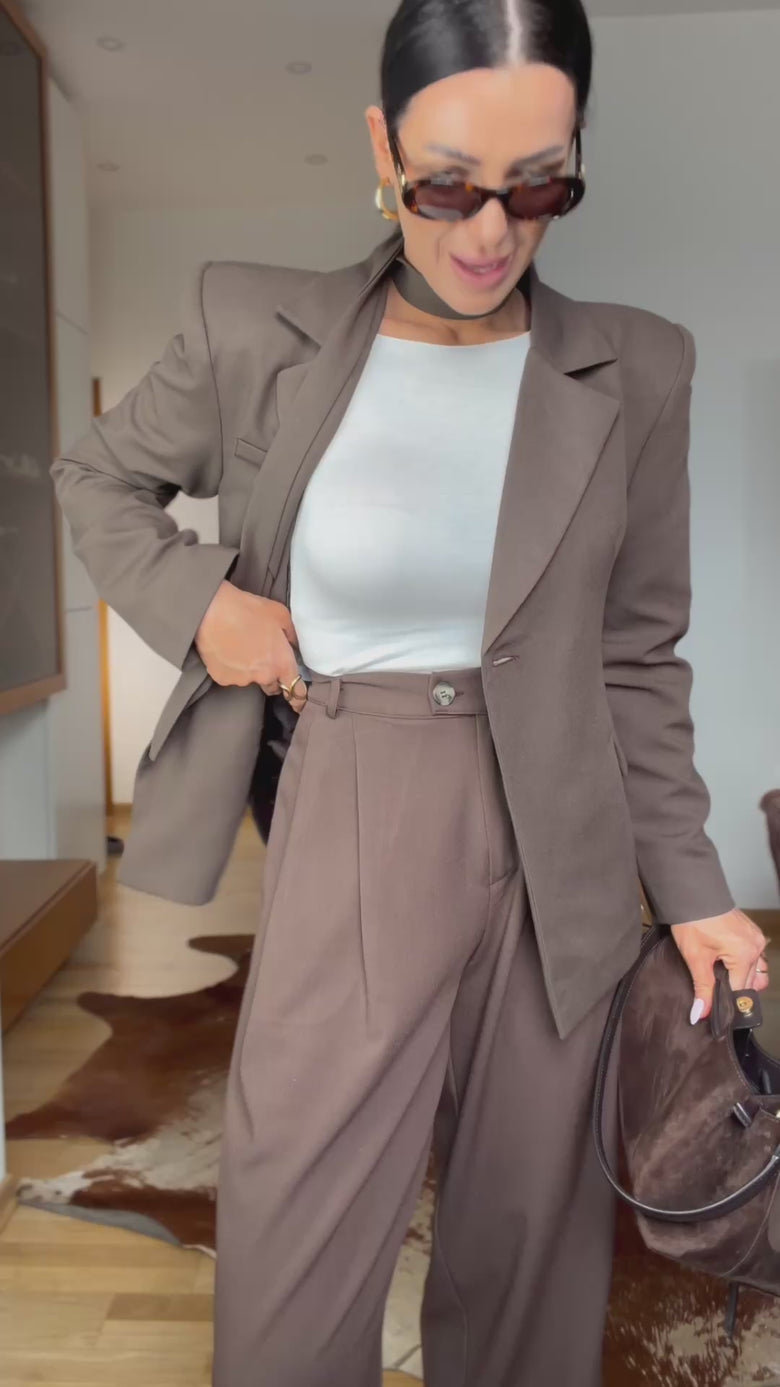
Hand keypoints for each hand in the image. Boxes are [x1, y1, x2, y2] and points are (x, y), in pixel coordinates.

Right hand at [194, 581, 307, 714]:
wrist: (212, 610)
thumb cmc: (247, 609)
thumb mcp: (280, 614)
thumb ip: (292, 635)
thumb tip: (294, 646)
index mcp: (281, 663)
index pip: (296, 691)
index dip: (299, 699)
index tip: (298, 704)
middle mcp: (264, 676)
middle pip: (272, 686)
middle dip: (271, 677)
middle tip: (261, 656)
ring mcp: (242, 680)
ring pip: (250, 679)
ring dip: (248, 669)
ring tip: (239, 647)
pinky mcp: (222, 678)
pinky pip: (231, 676)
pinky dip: (230, 667)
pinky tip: (226, 650)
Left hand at [670, 909, 770, 1024]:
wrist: (692, 893)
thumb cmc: (693, 921)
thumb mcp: (695, 958)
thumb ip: (702, 988)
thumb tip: (702, 1013)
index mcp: (744, 955)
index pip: (740, 990)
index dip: (725, 1000)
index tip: (715, 1007)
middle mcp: (755, 947)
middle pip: (749, 982)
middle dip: (732, 989)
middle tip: (713, 990)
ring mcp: (756, 938)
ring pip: (754, 970)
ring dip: (740, 977)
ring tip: (719, 976)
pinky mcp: (751, 932)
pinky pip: (753, 956)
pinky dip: (742, 963)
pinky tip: (725, 963)